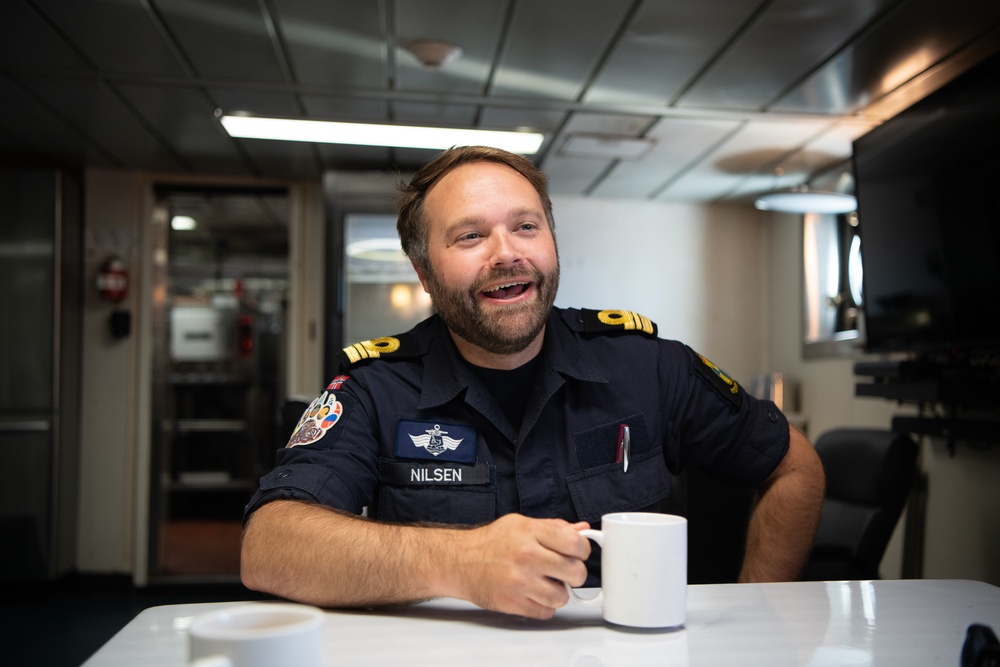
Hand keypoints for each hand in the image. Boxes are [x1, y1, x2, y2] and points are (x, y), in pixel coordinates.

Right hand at [449, 514, 590, 619]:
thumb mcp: (521, 524)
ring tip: (545, 582)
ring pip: (562, 597)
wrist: (460, 561)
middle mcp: (526, 557)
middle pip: (576, 573)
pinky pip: (546, 612)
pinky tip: (533, 593)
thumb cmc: (490, 542)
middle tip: (563, 570)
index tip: (577, 552)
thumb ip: (553, 527)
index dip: (582, 549)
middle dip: (574, 573)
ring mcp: (520, 582)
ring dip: (558, 592)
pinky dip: (543, 605)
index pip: (576, 544)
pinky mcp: (513, 603)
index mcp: (531, 533)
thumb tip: (582, 531)